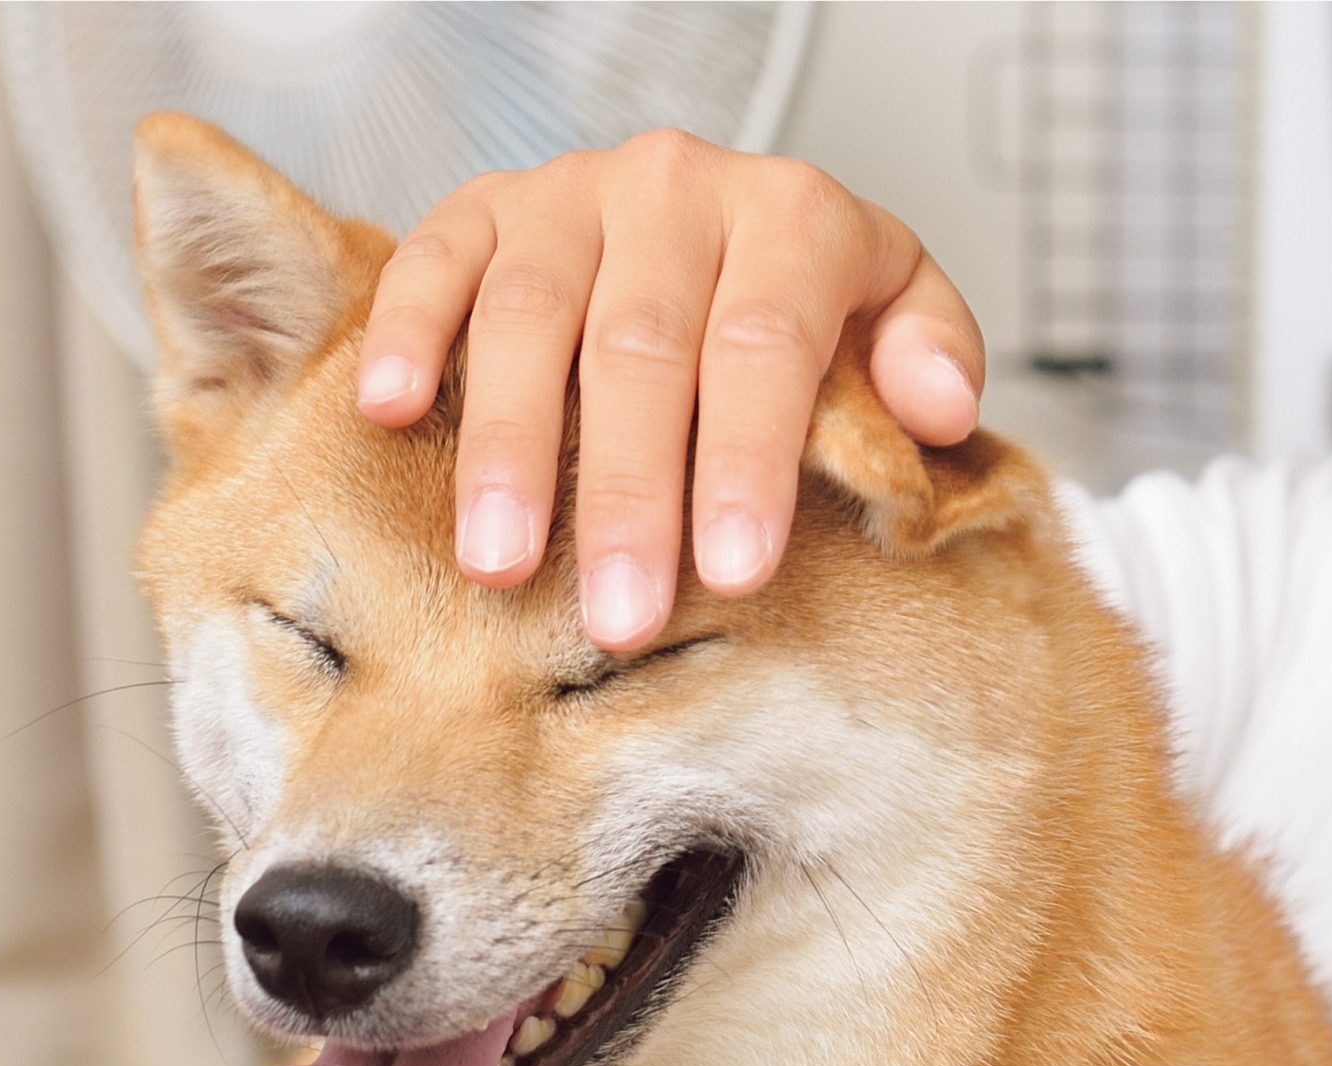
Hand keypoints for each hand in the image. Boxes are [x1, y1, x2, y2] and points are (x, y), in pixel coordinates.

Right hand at [355, 130, 983, 650]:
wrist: (704, 207)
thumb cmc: (790, 291)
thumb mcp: (891, 305)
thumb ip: (929, 347)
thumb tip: (940, 412)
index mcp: (788, 213)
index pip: (765, 343)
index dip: (748, 460)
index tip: (735, 573)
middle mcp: (674, 187)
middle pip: (641, 348)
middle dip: (630, 493)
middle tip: (617, 614)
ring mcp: (566, 193)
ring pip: (528, 318)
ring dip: (508, 449)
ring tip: (500, 566)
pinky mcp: (480, 208)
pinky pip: (431, 259)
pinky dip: (406, 334)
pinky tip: (391, 413)